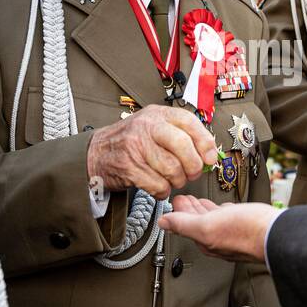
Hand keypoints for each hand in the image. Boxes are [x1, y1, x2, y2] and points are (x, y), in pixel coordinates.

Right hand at [86, 105, 218, 198]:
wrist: (96, 153)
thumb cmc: (130, 142)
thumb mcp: (154, 127)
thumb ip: (180, 135)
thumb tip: (209, 153)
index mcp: (157, 115)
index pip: (189, 122)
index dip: (204, 142)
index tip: (210, 157)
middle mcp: (147, 127)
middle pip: (183, 146)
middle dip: (193, 166)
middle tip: (192, 173)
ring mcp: (136, 146)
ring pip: (172, 169)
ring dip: (178, 181)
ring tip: (173, 180)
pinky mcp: (129, 167)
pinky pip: (158, 185)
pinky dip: (163, 191)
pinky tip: (159, 187)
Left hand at [158, 195, 278, 261]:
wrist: (277, 233)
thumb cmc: (246, 231)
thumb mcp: (207, 225)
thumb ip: (184, 223)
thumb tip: (163, 223)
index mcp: (206, 240)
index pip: (185, 225)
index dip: (177, 212)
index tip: (173, 200)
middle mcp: (218, 240)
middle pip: (198, 223)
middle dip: (189, 211)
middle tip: (183, 199)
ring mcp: (233, 234)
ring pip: (214, 220)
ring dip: (204, 210)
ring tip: (199, 201)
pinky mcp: (247, 228)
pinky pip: (229, 218)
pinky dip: (222, 211)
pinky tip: (225, 207)